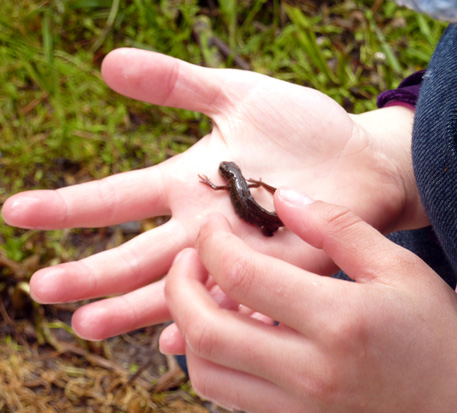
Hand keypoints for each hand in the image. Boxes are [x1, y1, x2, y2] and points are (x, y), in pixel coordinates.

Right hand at [2, 48, 418, 339]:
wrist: (360, 157)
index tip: (17, 212)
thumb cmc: (303, 125)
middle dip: (89, 270)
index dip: (69, 205)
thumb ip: (178, 83)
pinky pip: (238, 300)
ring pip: (178, 287)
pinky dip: (210, 319)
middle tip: (40, 288)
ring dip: (134, 306)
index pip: (118, 196)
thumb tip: (108, 63)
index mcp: (189, 182)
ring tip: (87, 325)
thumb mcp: (236, 92)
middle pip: (138, 252)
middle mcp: (205, 224)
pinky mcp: (280, 270)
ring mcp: (241, 252)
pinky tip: (179, 341)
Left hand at [161, 188, 456, 411]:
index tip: (210, 226)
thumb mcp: (399, 267)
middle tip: (190, 259)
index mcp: (338, 321)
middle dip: (179, 288)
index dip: (211, 244)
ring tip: (207, 294)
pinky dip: (215, 360)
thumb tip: (283, 199)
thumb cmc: (442, 333)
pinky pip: (232, 396)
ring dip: (190, 329)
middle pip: (206, 332)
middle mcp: (310, 372)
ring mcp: (300, 407)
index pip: (242, 277)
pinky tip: (233, 330)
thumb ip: (337, 228)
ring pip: (207, 373)